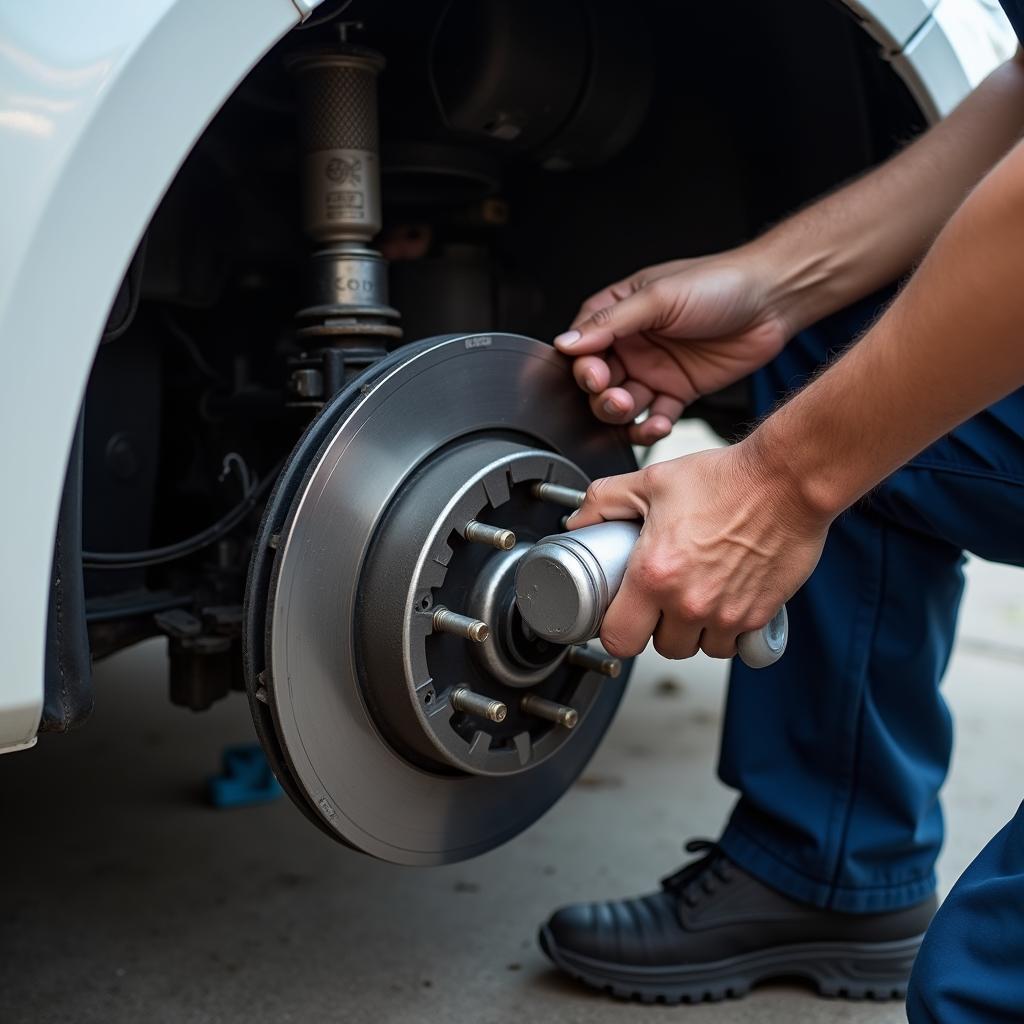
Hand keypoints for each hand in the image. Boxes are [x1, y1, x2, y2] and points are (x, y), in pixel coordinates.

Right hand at [555, 249, 791, 443]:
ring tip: (635, 408)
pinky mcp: (678, 391)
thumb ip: (610, 322)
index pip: (583, 346)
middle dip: (602, 395)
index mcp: (620, 313)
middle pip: (599, 381)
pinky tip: (659, 423)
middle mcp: (633, 343)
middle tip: (617, 397)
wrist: (773, 300)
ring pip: (623, 404)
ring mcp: (655, 369)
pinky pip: (654, 417)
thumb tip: (566, 342)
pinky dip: (652, 427)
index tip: (594, 376)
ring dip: (622, 413)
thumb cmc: (719, 283)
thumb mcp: (658, 297)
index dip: (583, 365)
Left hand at [569, 441, 830, 659]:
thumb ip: (604, 502)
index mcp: (654, 575)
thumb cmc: (725, 479)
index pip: (618, 639)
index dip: (615, 630)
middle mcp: (689, 602)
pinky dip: (728, 629)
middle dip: (658, 629)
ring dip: (695, 632)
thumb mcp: (651, 481)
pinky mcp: (760, 616)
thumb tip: (578, 521)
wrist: (788, 480)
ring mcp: (727, 614)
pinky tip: (725, 600)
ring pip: (700, 649)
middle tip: (662, 599)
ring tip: (696, 598)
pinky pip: (735, 643)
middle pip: (662, 648)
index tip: (621, 616)